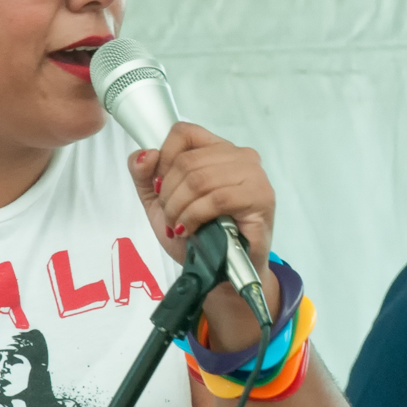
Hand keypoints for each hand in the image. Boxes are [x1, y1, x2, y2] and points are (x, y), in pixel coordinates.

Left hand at [127, 124, 279, 351]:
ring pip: (200, 179)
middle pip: (187, 160)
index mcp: (217, 149)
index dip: (164, 158)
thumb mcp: (160, 204)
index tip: (160, 188)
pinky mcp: (261, 198)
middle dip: (168, 193)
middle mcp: (240, 155)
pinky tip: (190, 229)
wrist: (222, 274)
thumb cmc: (198, 237)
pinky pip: (217, 198)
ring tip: (179, 226)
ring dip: (179, 207)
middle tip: (170, 218)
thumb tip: (145, 155)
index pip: (184, 132)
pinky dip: (194, 215)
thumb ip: (145, 176)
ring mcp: (254, 175)